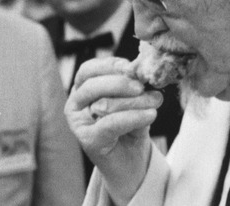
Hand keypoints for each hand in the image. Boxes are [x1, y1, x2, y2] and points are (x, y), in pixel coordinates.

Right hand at [65, 57, 163, 203]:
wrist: (133, 164)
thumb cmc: (131, 128)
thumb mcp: (133, 101)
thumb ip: (133, 87)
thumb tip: (141, 71)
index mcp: (83, 90)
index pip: (89, 69)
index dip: (109, 65)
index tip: (131, 66)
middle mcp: (75, 104)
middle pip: (92, 84)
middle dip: (121, 82)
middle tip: (143, 86)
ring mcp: (78, 123)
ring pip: (102, 103)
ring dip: (133, 101)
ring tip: (155, 102)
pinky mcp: (87, 140)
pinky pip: (111, 124)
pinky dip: (133, 117)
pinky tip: (150, 115)